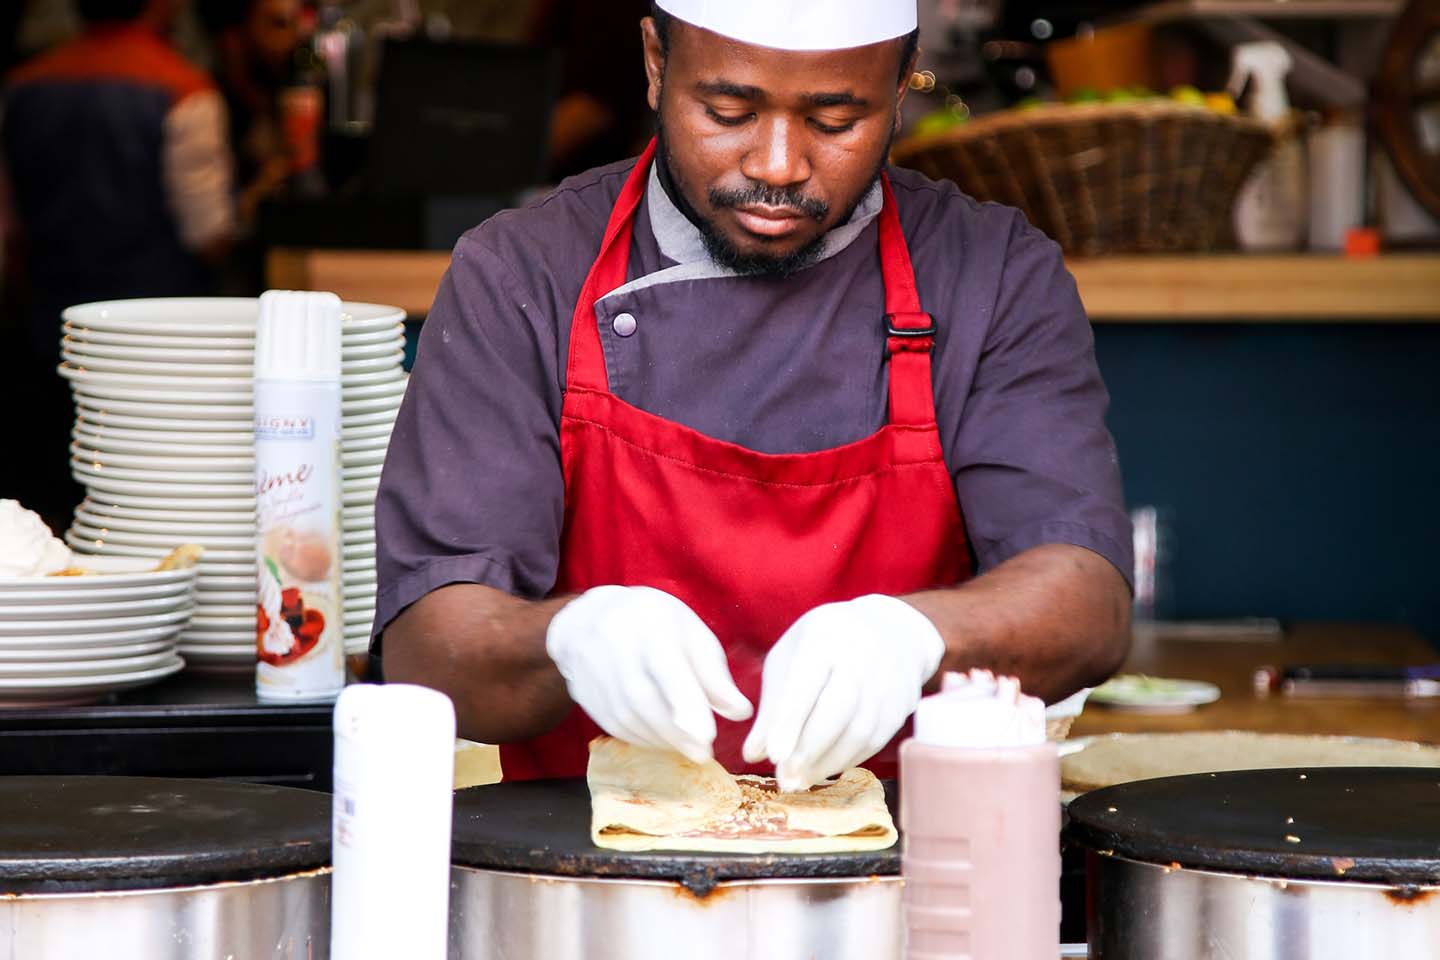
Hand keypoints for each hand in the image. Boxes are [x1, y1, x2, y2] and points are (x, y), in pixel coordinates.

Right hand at [546, 585, 752, 762]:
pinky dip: (642, 738)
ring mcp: (594, 671)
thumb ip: (714, 674)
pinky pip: (614, 724)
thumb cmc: (655, 624)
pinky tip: (662, 739)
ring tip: (688, 747)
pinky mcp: (585, 694)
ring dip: (661, 739)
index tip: (708, 735)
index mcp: (650, 626)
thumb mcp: (691, 633)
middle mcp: (615, 647)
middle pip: (643, 698)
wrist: (589, 618)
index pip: (667, 668)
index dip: (686, 703)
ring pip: (627, 716)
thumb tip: (741, 713)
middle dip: (676, 732)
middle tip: (704, 752)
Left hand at [742, 595, 943, 790]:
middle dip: (809, 749)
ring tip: (798, 781)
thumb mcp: (791, 658)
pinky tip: (823, 770)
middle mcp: (861, 658)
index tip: (772, 755)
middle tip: (784, 778)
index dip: (789, 720)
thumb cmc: (826, 644)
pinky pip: (874, 741)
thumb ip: (772, 706)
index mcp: (825, 639)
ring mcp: (886, 683)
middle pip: (837, 710)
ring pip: (858, 731)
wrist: (891, 631)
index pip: (806, 683)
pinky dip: (846, 761)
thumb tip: (752, 754)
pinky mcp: (900, 706)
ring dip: (826, 762)